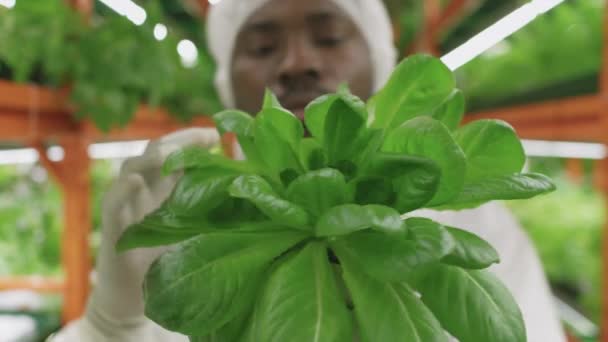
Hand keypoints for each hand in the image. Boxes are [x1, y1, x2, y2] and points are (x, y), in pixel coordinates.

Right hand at [86, 128, 219, 327]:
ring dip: (149, 159)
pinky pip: (113, 203)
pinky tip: (136, 182)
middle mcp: (145, 190)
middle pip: (155, 151)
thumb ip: (216, 203)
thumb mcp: (198, 227)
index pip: (176, 151)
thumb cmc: (170, 260)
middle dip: (178, 141)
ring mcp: (128, 206)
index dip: (192, 139)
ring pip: (131, 169)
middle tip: (203, 136)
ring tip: (168, 155)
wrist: (136, 299)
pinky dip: (122, 190)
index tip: (216, 134)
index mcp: (166, 187)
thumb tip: (248, 179)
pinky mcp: (114, 229)